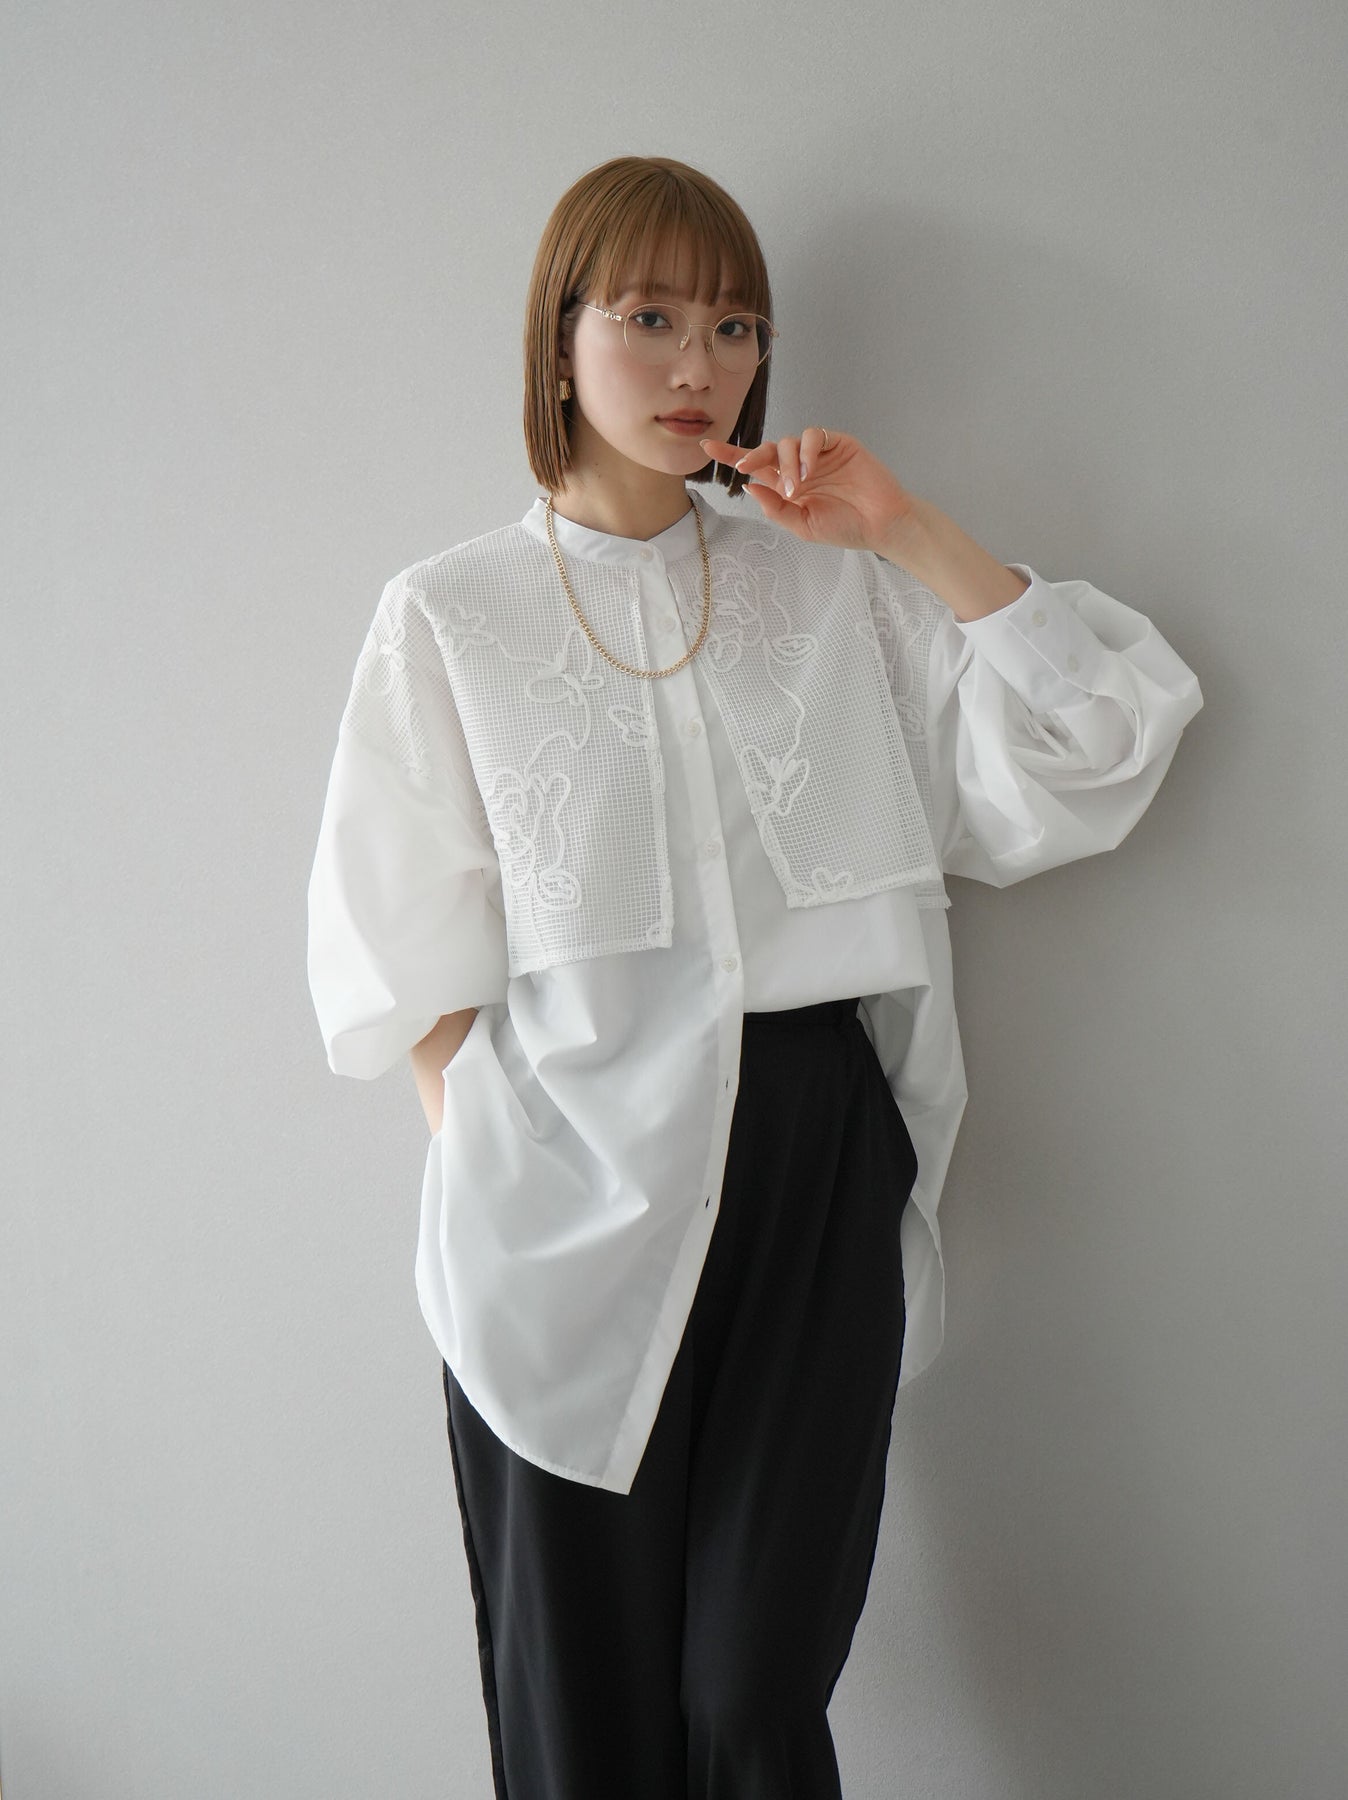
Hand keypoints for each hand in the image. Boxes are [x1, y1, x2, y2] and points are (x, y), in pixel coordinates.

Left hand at [699, 428, 919, 554]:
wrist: (880, 525)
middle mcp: (800, 466)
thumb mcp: (803, 526)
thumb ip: (776, 508)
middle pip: (768, 450)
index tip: (706, 446)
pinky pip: (812, 435)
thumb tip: (750, 486)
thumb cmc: (845, 528)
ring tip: (796, 486)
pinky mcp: (837, 443)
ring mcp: (818, 454)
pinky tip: (809, 469)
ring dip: (785, 462)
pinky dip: (805, 450)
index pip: (756, 467)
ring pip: (788, 442)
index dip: (731, 454)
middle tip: (746, 467)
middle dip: (752, 455)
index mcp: (788, 486)